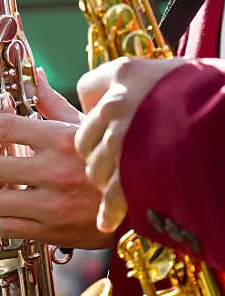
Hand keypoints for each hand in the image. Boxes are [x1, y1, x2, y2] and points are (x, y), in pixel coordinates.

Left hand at [0, 69, 113, 249]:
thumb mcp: (88, 128)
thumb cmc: (113, 162)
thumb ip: (54, 103)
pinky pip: (3, 228)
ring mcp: (51, 206)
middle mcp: (54, 173)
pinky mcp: (50, 232)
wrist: (138, 208)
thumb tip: (34, 74)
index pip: (6, 127)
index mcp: (63, 141)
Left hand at [75, 57, 185, 232]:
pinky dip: (109, 211)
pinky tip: (107, 221)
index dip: (96, 106)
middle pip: (85, 136)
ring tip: (127, 182)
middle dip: (98, 150)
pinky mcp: (131, 174)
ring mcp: (120, 142)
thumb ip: (149, 84)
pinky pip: (111, 197)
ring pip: (94, 169)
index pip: (86, 89)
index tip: (109, 116)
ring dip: (107, 179)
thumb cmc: (214, 93)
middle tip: (118, 158)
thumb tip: (140, 95)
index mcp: (126, 74)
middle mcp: (115, 105)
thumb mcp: (179, 74)